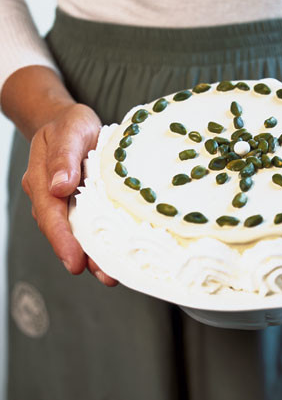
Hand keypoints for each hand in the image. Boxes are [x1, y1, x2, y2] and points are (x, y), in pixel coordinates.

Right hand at [21, 102, 117, 285]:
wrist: (70, 123)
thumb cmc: (69, 125)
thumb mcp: (69, 131)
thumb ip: (63, 157)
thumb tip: (60, 187)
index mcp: (42, 182)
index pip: (51, 216)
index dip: (63, 240)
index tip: (74, 261)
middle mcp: (52, 199)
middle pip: (65, 233)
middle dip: (83, 257)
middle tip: (105, 276)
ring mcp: (67, 205)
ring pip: (79, 234)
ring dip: (95, 256)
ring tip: (114, 274)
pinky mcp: (83, 206)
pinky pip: (91, 227)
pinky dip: (104, 241)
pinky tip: (121, 254)